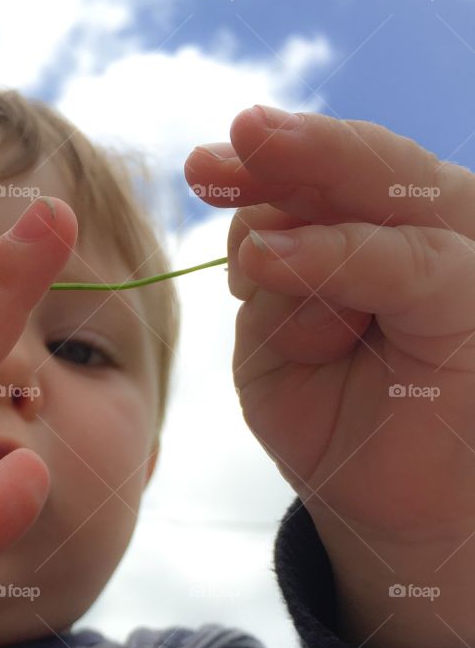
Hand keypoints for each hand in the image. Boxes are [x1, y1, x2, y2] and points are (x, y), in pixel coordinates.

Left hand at [184, 105, 474, 547]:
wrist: (383, 504)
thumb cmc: (330, 416)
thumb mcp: (274, 343)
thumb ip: (271, 281)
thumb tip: (262, 230)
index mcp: (374, 226)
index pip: (320, 177)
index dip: (263, 164)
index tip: (199, 167)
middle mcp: (428, 226)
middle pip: (360, 165)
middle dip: (292, 150)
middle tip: (228, 143)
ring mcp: (459, 257)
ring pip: (390, 194)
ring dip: (310, 191)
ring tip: (244, 235)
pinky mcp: (471, 302)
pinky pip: (407, 262)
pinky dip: (336, 256)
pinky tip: (267, 261)